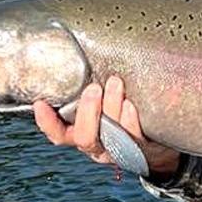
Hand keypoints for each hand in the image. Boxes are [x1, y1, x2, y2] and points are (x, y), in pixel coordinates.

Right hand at [33, 76, 180, 176]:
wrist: (160, 140)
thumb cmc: (125, 111)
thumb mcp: (103, 101)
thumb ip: (89, 87)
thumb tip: (78, 50)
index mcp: (81, 134)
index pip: (58, 133)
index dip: (47, 122)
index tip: (41, 103)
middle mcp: (97, 146)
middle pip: (83, 137)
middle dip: (87, 112)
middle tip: (93, 88)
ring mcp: (118, 150)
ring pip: (109, 137)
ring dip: (110, 108)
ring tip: (115, 82)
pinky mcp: (141, 150)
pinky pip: (133, 139)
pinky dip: (130, 120)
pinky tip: (130, 104)